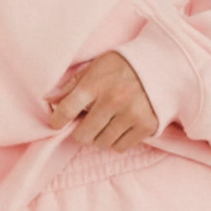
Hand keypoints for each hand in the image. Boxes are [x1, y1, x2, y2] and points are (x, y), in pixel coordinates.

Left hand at [45, 52, 159, 151]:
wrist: (161, 64)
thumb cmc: (123, 65)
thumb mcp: (95, 66)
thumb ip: (72, 84)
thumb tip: (49, 100)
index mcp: (96, 83)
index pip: (67, 109)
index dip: (57, 120)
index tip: (57, 122)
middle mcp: (112, 100)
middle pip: (83, 135)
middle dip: (81, 132)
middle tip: (87, 123)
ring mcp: (131, 114)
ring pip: (102, 143)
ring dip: (100, 136)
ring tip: (106, 122)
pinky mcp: (146, 125)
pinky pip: (121, 146)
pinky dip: (117, 140)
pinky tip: (120, 126)